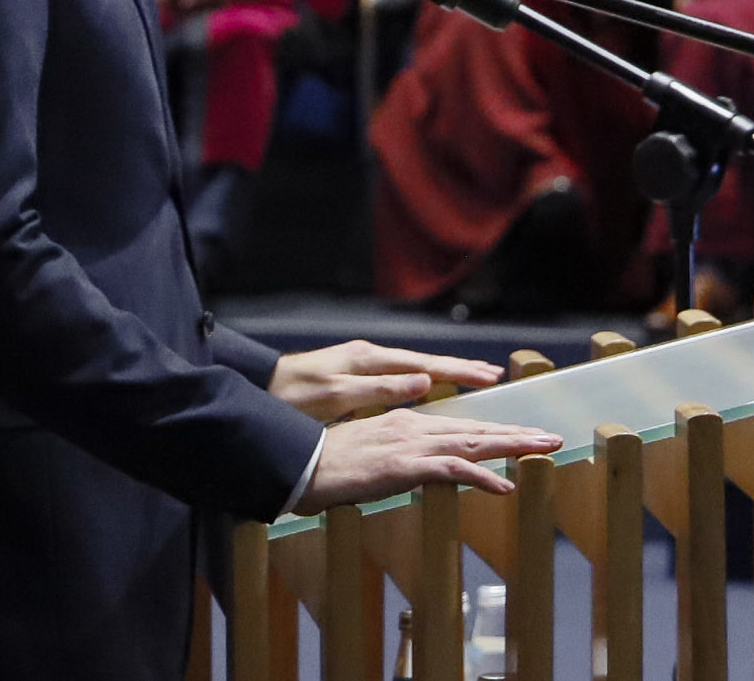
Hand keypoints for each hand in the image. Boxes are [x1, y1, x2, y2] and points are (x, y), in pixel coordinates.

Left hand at [271, 340, 504, 421]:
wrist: (259, 388)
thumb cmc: (293, 396)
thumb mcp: (335, 395)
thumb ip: (379, 389)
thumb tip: (424, 383)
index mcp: (369, 360)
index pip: (424, 365)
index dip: (459, 372)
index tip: (490, 376)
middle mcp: (370, 358)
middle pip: (424, 363)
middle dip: (460, 369)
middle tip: (494, 375)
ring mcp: (362, 365)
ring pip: (414, 369)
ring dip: (445, 374)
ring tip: (473, 379)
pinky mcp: (354, 377)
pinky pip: (400, 377)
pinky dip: (424, 381)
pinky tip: (432, 389)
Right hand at [297, 406, 562, 508]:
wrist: (296, 464)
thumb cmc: (322, 464)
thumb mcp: (366, 457)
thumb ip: (394, 458)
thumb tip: (415, 468)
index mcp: (404, 424)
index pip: (460, 426)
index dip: (495, 429)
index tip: (523, 433)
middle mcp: (412, 427)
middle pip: (476, 429)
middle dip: (517, 432)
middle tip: (553, 436)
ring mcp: (409, 444)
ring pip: (472, 442)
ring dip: (512, 445)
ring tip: (545, 448)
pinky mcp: (403, 465)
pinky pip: (451, 470)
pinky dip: (480, 477)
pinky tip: (504, 486)